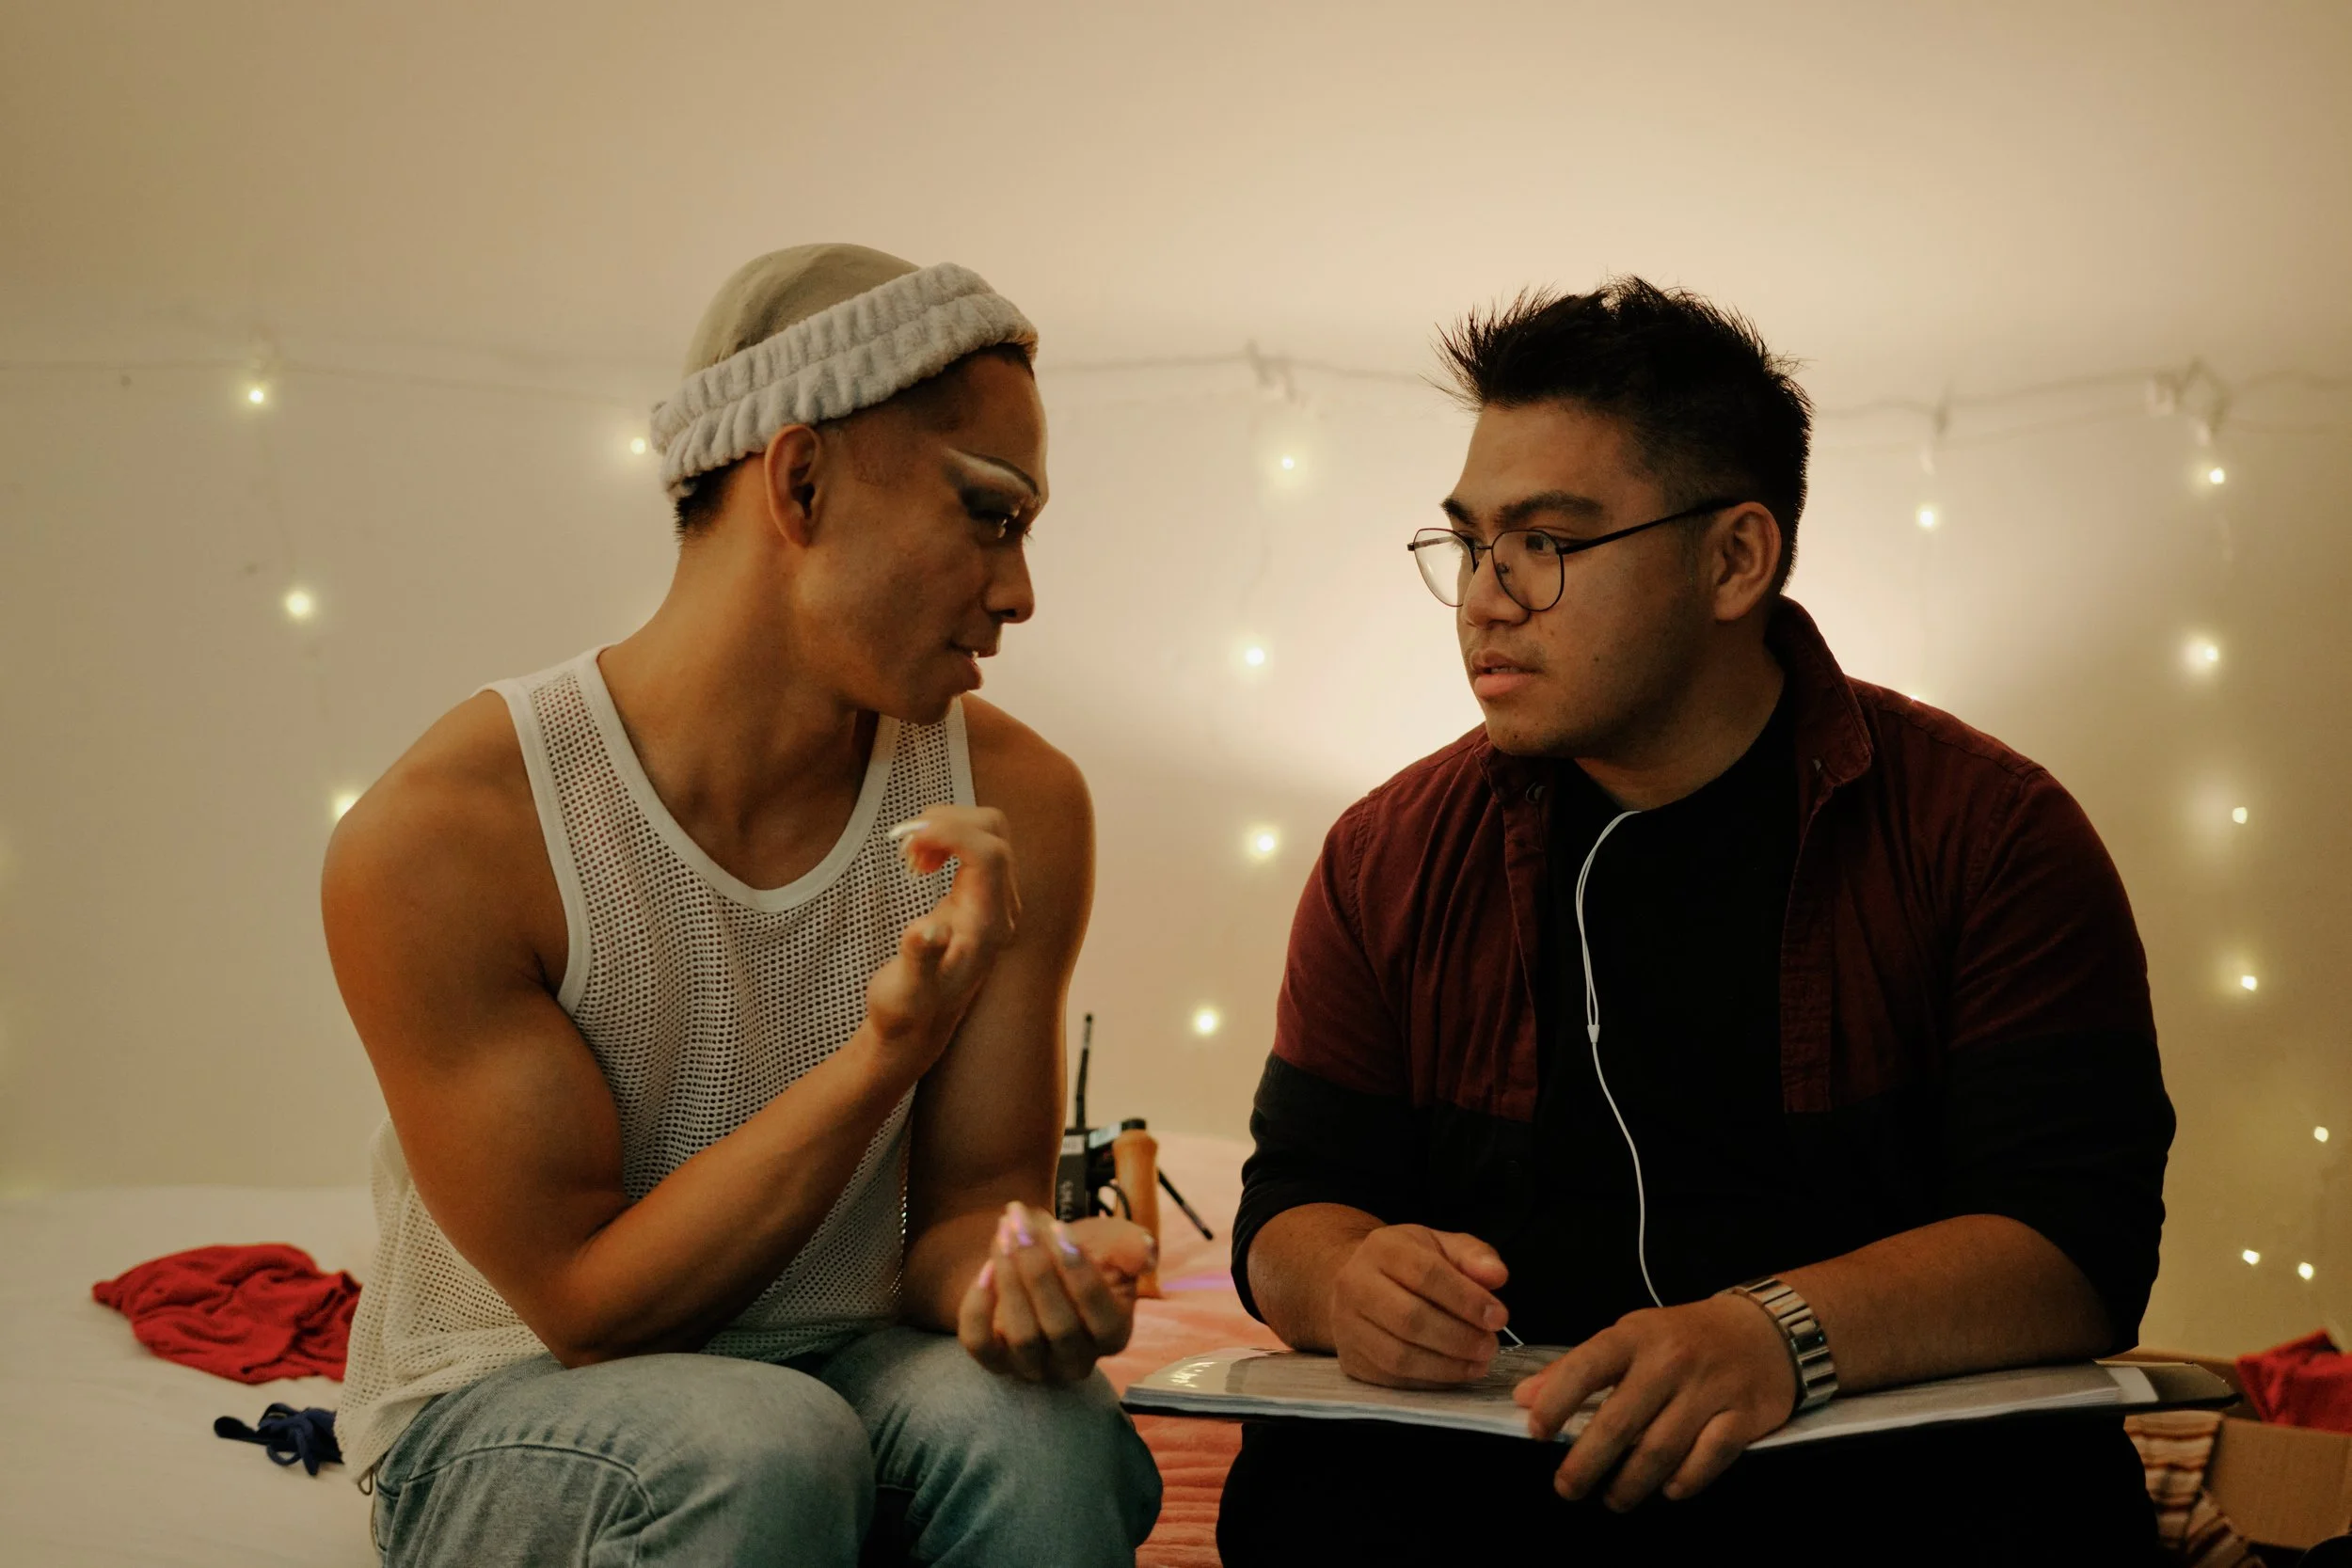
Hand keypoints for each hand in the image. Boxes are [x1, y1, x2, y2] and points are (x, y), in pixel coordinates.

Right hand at [864, 806, 1020, 1071]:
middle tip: (904, 849)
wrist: (916, 1029)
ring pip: (985, 831)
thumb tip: (927, 931)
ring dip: (945, 828)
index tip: (909, 840)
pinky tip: (919, 863)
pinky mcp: (980, 895)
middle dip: (947, 824)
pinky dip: (945, 838)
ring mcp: (994, 899)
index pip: (989, 853)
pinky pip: (974, 843)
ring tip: (910, 857)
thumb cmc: (907, 1012)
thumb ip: (918, 959)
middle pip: (993, 831)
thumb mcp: (904, 992)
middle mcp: (1000, 909)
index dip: (951, 833)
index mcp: (988, 926)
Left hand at [957, 1203, 1150, 1383]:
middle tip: (1020, 1221)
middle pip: (1059, 1327)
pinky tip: (986, 1268)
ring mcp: (1035, 1367)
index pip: (1101, 1316)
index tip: (1059, 1226)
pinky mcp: (996, 1361)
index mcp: (1114, 1335)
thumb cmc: (1085, 1253)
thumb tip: (1147, 1256)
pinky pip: (980, 1345)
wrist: (1040, 1260)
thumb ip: (1131, 1246)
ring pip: (1022, 1337)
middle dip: (1038, 1269)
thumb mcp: (1112, 1242)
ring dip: (1010, 1279)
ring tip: (1003, 1233)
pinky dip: (978, 1308)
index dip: (1079, 1272)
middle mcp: (1077, 1361)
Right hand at [1328, 1225, 1511, 1387]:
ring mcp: (1348, 1325)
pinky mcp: (1351, 1359)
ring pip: (1399, 1356)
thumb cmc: (1407, 1263)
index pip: (1426, 1274)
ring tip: (1480, 1362)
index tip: (1499, 1317)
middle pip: (1410, 1319)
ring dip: (1448, 1365)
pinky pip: (1394, 1378)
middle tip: (1491, 1345)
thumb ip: (1473, 1255)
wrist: (1355, 1282)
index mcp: (1382, 1248)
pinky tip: (1456, 1371)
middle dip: (1459, 1337)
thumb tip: (1497, 1276)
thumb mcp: (1441, 1246)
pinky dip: (1432, 1379)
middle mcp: (1356, 1285)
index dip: (1467, 1299)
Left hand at [1515, 1294, 1796, 1509]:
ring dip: (1630, 1483)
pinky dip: (1683, 1481)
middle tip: (1567, 1488)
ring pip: (1660, 1450)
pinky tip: (1667, 1489)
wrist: (1763, 1332)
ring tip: (1613, 1498)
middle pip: (1619, 1422)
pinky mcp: (1742, 1416)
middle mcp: (1670, 1361)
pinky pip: (1706, 1460)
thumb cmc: (1684, 1338)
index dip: (1556, 1402)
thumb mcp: (1629, 1336)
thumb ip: (1576, 1367)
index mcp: (1635, 1336)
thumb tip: (1527, 1398)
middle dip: (1586, 1463)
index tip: (1536, 1432)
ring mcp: (1708, 1389)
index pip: (1585, 1367)